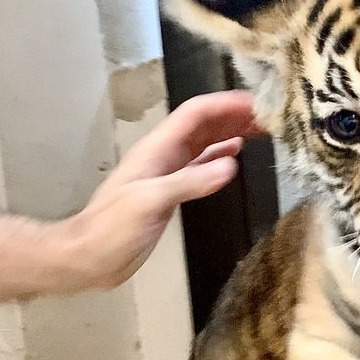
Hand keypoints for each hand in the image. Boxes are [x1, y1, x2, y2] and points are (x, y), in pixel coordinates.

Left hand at [60, 90, 260, 289]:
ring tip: (261, 129)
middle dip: (234, 115)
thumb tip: (231, 164)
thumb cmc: (112, 228)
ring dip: (230, 132)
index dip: (225, 103)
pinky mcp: (171, 193)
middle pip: (203, 124)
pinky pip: (200, 166)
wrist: (90, 257)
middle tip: (269, 114)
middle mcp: (165, 155)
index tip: (257, 102)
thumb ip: (189, 182)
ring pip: (204, 143)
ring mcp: (168, 173)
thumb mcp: (150, 201)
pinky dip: (220, 157)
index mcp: (157, 149)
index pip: (195, 113)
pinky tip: (236, 156)